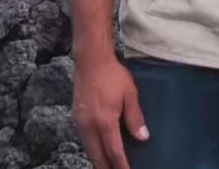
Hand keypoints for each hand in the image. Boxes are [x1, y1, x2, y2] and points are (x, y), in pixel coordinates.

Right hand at [73, 53, 147, 168]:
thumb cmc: (113, 75)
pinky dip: (91, 147)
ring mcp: (80, 122)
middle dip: (106, 167)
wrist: (90, 60)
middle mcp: (89, 126)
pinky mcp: (75, 116)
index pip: (114, 151)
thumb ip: (135, 118)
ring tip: (107, 165)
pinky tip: (97, 147)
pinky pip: (83, 139)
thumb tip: (142, 138)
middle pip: (97, 155)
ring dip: (98, 159)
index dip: (121, 165)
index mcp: (105, 122)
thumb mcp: (130, 95)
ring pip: (88, 149)